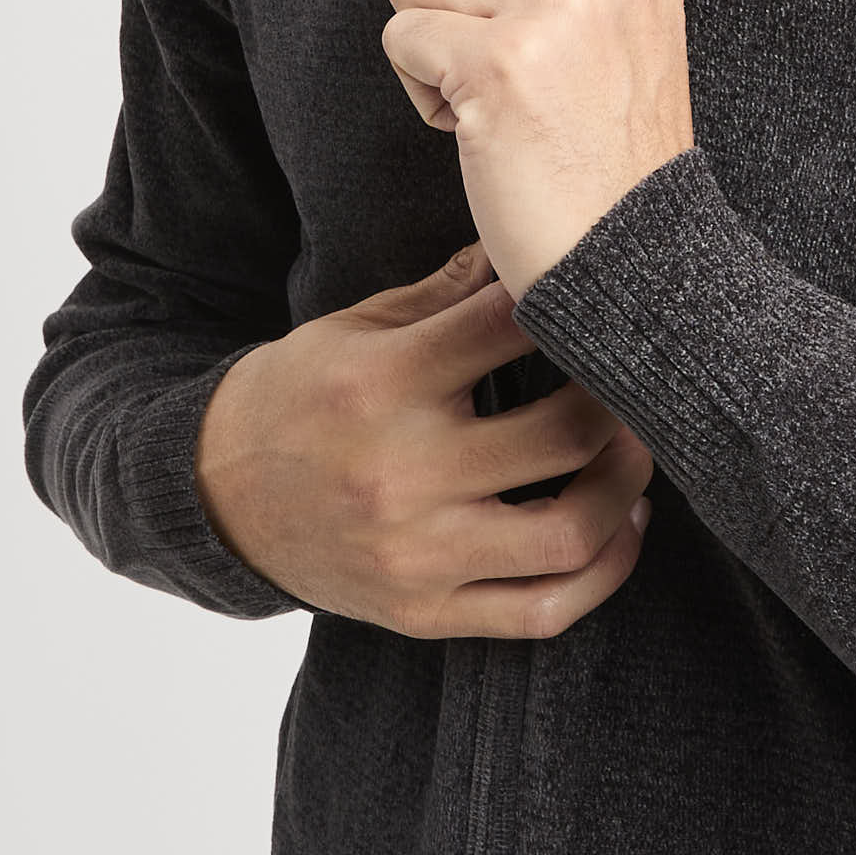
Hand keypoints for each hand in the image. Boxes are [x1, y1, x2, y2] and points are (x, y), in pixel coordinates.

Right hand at [193, 243, 655, 637]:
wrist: (214, 498)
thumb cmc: (298, 397)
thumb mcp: (355, 328)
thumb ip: (446, 292)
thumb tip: (527, 241)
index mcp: (381, 384)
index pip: (513, 329)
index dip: (573, 302)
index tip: (604, 292)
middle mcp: (402, 474)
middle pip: (566, 435)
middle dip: (625, 399)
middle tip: (641, 377)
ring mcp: (416, 554)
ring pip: (570, 533)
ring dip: (629, 488)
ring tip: (638, 450)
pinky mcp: (425, 613)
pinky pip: (542, 611)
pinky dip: (604, 573)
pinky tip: (621, 528)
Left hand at [381, 0, 694, 301]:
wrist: (638, 255)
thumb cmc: (613, 148)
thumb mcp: (621, 16)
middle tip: (477, 33)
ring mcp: (555, 7)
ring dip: (425, 39)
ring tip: (488, 89)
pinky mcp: (500, 64)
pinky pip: (403, 36)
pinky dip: (421, 89)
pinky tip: (478, 124)